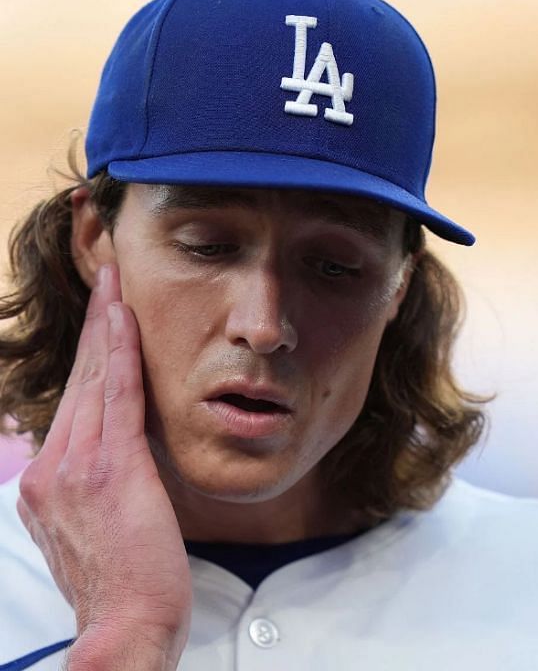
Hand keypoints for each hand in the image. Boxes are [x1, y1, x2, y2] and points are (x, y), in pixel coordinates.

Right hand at [16, 263, 190, 670]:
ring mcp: (75, 466)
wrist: (126, 625)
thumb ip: (95, 492)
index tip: (102, 318)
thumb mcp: (95, 533)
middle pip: (76, 381)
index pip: (72, 403)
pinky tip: (124, 319)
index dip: (87, 356)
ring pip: (92, 379)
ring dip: (106, 325)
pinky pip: (114, 395)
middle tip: (109, 278)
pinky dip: (118, 352)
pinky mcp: (110, 467)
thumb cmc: (125, 586)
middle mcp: (50, 468)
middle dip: (94, 326)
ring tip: (117, 283)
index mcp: (44, 484)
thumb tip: (110, 468)